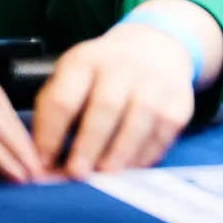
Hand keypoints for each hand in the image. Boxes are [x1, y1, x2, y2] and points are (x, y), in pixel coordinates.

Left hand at [33, 21, 196, 177]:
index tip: (43, 163)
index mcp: (85, 60)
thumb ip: (53, 115)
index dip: (50, 135)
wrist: (155, 48)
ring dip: (121, 152)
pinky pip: (163, 131)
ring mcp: (156, 81)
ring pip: (140, 118)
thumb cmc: (100, 75)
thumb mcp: (71, 78)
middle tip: (77, 173)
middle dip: (90, 144)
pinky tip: (130, 166)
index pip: (63, 98)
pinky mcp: (180, 100)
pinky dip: (146, 154)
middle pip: (106, 106)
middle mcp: (123, 65)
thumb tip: (42, 165)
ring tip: (105, 174)